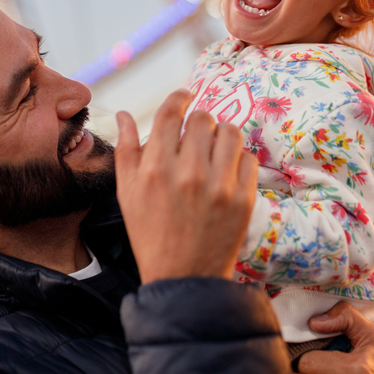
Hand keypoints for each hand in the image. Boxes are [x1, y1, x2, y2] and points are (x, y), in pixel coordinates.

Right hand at [115, 90, 257, 283]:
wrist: (184, 276)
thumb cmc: (151, 233)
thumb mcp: (127, 193)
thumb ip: (126, 149)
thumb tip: (125, 114)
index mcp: (155, 169)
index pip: (171, 113)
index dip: (179, 98)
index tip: (185, 97)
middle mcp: (188, 173)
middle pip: (203, 118)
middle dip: (199, 122)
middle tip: (197, 135)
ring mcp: (220, 186)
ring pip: (231, 132)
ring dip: (222, 135)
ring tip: (215, 148)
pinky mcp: (244, 199)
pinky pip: (248, 158)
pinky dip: (238, 159)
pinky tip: (227, 171)